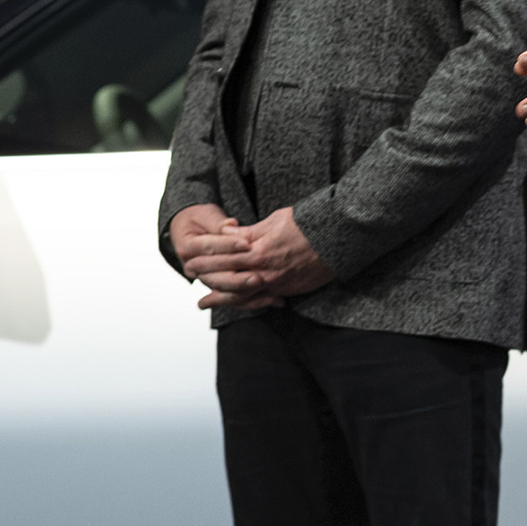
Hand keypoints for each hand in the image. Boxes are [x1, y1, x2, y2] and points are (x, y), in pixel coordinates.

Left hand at [175, 203, 334, 310]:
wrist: (336, 238)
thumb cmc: (307, 225)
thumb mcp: (274, 220)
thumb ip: (247, 231)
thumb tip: (226, 231)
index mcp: (257, 251)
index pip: (223, 258)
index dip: (204, 261)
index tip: (190, 261)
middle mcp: (264, 271)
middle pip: (227, 281)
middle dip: (206, 283)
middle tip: (189, 282)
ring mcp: (276, 283)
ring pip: (241, 296)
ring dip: (221, 300)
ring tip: (204, 303)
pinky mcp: (288, 289)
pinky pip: (262, 299)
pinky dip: (247, 303)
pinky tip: (238, 304)